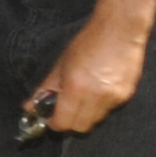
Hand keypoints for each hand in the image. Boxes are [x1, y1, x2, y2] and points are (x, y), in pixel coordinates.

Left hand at [30, 13, 148, 134]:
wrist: (120, 29)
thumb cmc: (88, 42)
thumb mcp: (61, 64)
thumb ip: (46, 89)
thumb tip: (29, 107)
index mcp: (76, 87)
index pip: (63, 123)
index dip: (55, 122)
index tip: (53, 116)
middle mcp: (96, 97)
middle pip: (80, 128)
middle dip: (71, 122)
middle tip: (67, 108)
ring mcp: (113, 98)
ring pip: (96, 120)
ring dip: (87, 114)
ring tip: (86, 95)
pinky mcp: (126, 96)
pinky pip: (109, 110)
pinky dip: (102, 106)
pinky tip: (101, 88)